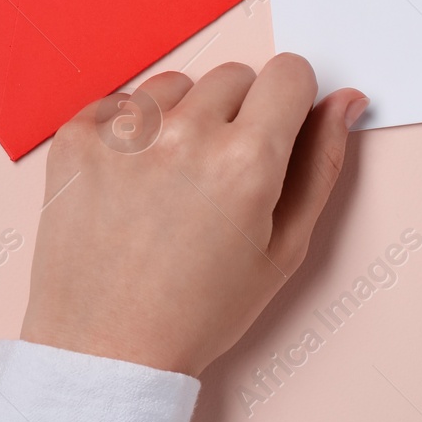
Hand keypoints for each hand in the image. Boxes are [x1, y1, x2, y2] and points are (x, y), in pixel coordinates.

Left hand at [19, 55, 366, 376]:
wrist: (107, 348)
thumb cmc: (199, 309)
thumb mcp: (285, 249)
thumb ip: (321, 164)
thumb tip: (344, 101)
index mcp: (247, 161)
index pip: (288, 72)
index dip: (290, 100)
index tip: (277, 127)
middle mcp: (186, 135)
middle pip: (235, 75)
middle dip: (238, 113)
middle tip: (220, 176)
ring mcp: (125, 134)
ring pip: (177, 84)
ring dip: (182, 117)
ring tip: (172, 181)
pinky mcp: (77, 138)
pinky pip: (121, 102)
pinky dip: (131, 132)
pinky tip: (132, 183)